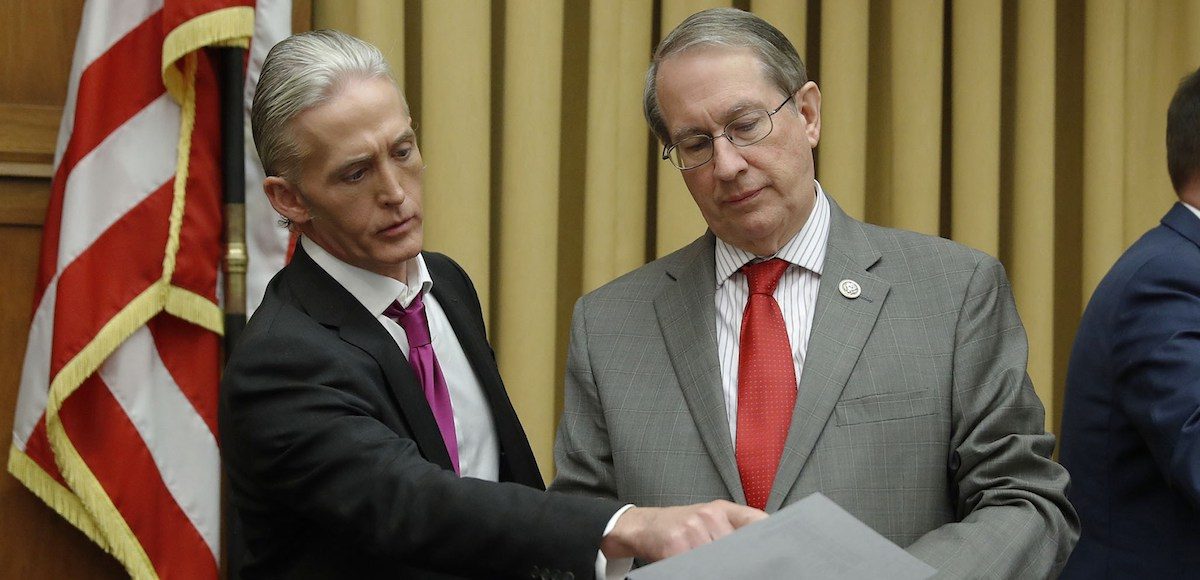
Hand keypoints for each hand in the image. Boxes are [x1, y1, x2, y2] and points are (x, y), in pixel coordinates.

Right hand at [600, 500, 766, 561]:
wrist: (643, 526)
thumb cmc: (680, 525)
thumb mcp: (709, 517)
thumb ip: (736, 526)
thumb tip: (763, 544)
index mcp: (722, 509)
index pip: (755, 522)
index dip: (766, 539)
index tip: (772, 554)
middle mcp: (709, 514)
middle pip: (738, 546)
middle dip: (738, 560)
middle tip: (732, 563)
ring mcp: (692, 528)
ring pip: (719, 558)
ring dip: (716, 566)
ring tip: (706, 563)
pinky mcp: (676, 545)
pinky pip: (696, 565)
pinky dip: (696, 568)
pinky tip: (691, 563)